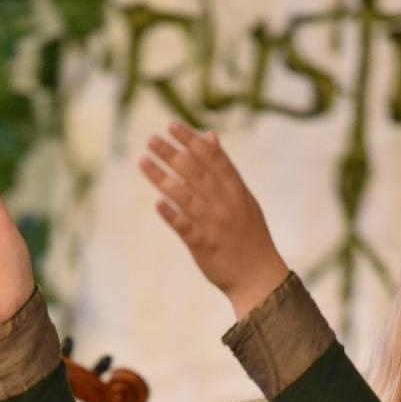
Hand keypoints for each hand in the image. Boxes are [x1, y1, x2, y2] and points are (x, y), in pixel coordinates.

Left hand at [139, 122, 290, 319]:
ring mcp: (214, 224)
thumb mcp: (242, 196)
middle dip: (172, 154)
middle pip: (195, 172)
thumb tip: (209, 135)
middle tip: (151, 139)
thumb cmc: (248, 233)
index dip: (191, 141)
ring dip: (163, 178)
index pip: (212, 158)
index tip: (172, 125)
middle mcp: (224, 203)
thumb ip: (224, 167)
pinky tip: (157, 203)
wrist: (257, 275)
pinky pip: (186, 228)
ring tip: (143, 161)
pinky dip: (173, 215)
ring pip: (186, 196)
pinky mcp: (204, 245)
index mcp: (236, 189)